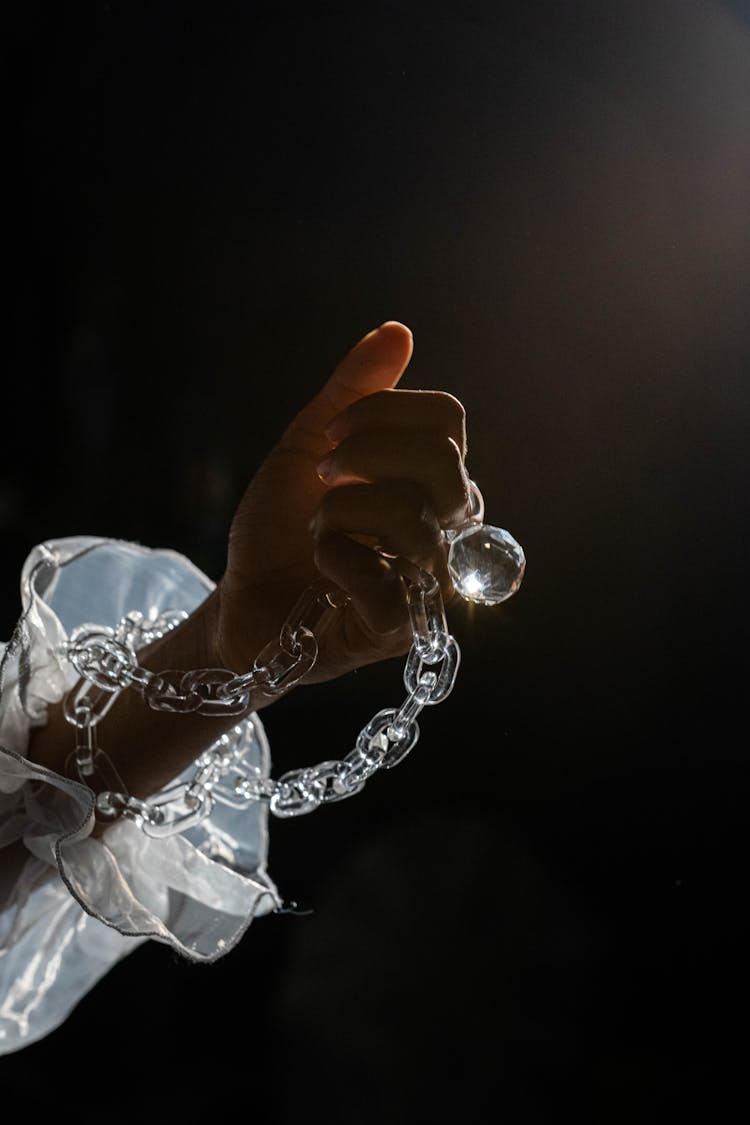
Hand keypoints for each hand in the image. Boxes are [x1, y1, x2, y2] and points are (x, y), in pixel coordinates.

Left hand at [215, 321, 471, 684]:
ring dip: (337, 514)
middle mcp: (446, 526)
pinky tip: (324, 572)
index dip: (381, 413)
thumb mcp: (309, 444)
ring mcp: (430, 580)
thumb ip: (354, 391)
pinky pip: (383, 581)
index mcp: (432, 478)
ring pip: (408, 516)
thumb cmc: (281, 525)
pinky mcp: (401, 627)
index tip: (333, 434)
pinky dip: (336, 563)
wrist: (242, 597)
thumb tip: (399, 331)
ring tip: (318, 532)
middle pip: (443, 460)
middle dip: (363, 456)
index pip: (447, 420)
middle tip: (322, 478)